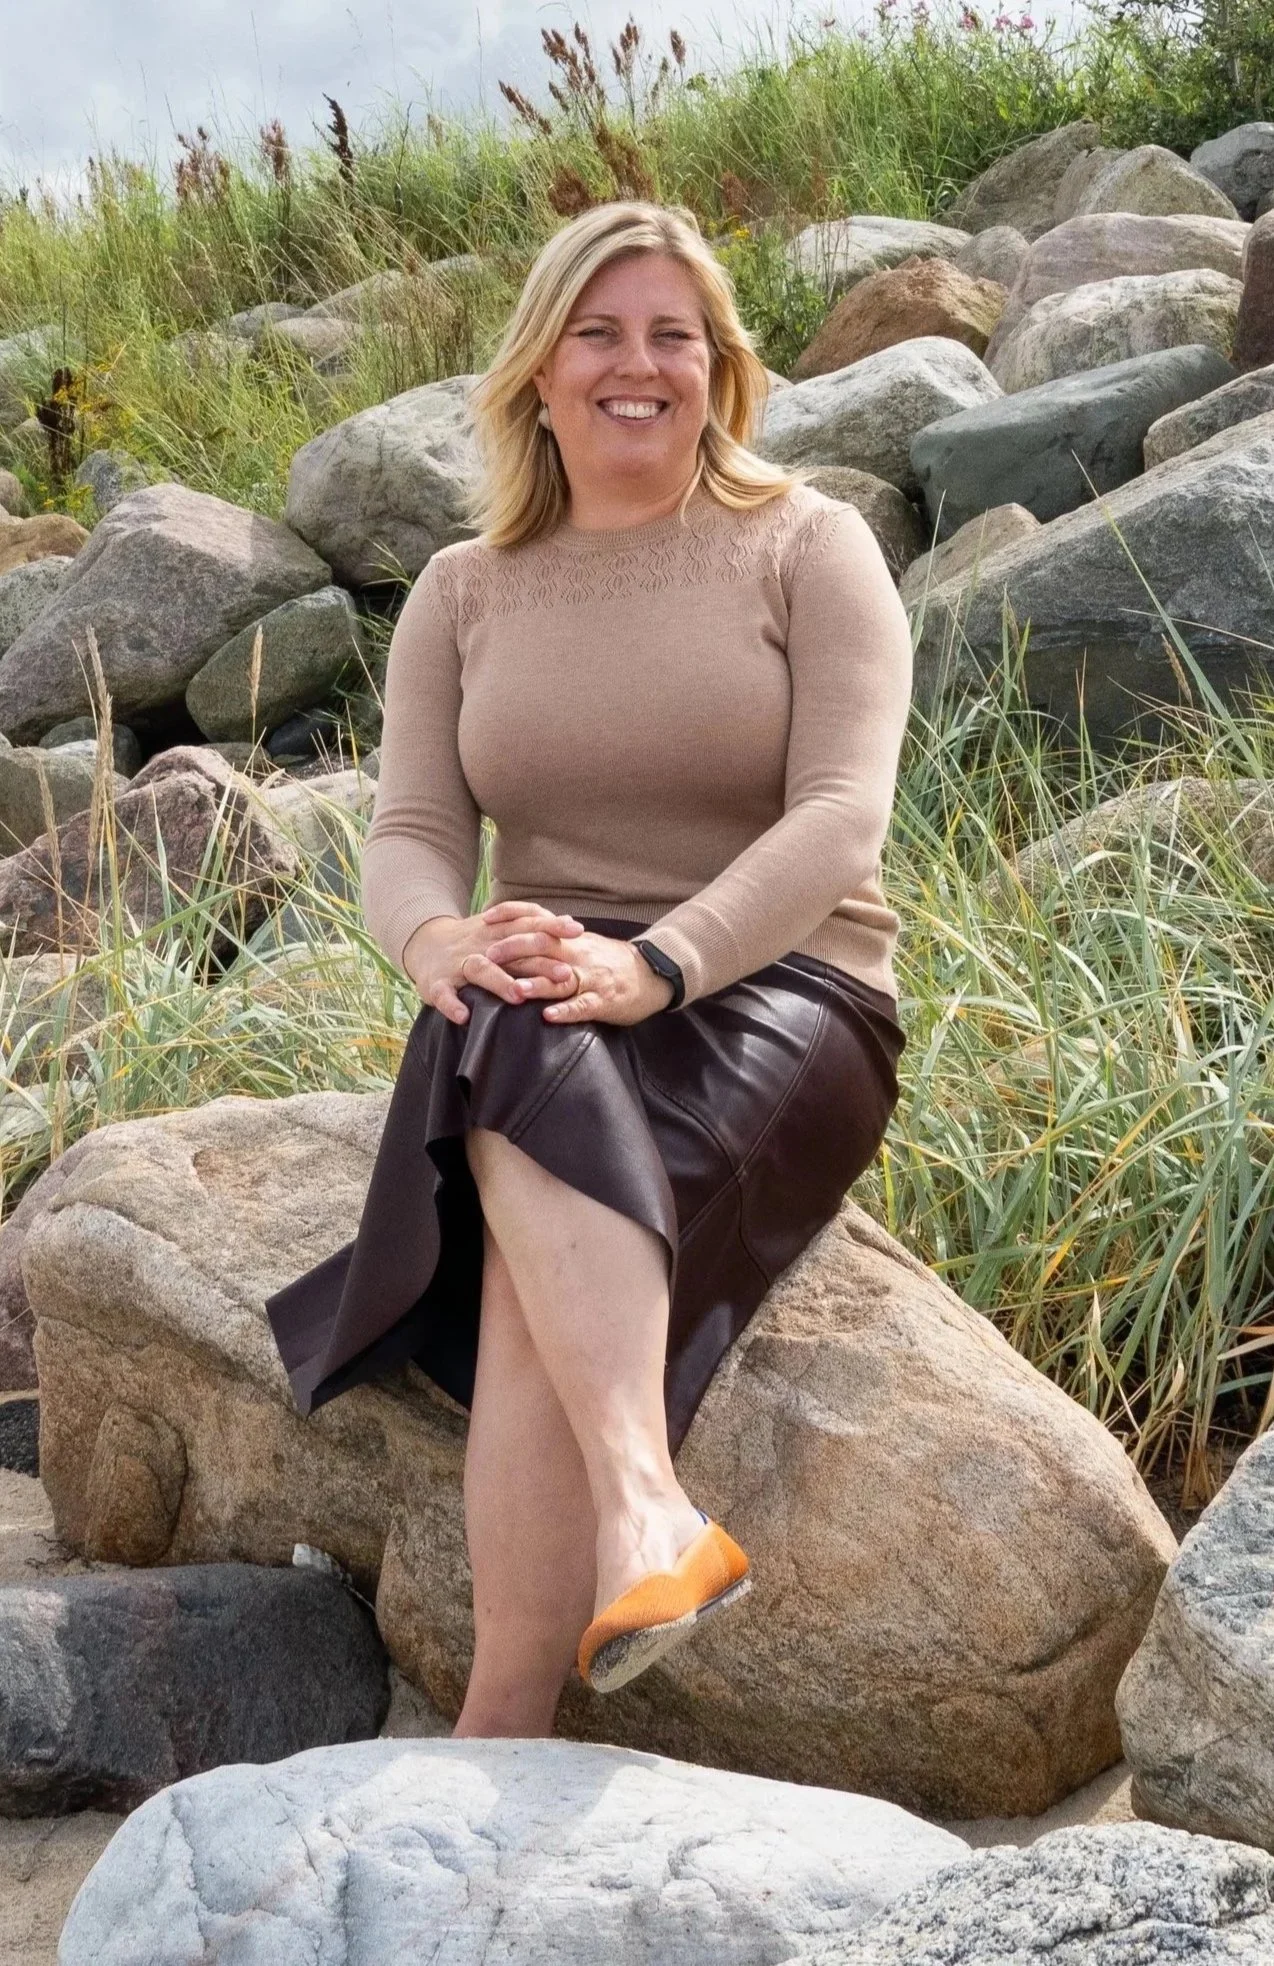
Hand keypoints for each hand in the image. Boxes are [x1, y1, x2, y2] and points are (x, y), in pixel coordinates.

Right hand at [402, 901, 584, 1024]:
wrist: (425, 943)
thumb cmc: (475, 941)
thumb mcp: (502, 929)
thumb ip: (534, 928)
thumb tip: (573, 924)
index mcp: (497, 932)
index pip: (528, 925)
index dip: (552, 927)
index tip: (578, 931)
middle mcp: (481, 945)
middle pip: (511, 949)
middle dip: (537, 961)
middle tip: (564, 974)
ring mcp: (458, 964)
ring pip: (480, 969)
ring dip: (499, 982)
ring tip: (518, 997)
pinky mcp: (437, 983)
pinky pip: (443, 994)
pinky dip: (452, 1005)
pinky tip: (464, 1017)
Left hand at [481, 926, 674, 1025]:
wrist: (652, 973)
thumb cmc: (610, 960)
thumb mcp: (581, 942)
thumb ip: (554, 936)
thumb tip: (521, 928)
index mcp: (571, 938)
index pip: (538, 918)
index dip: (512, 915)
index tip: (486, 917)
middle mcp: (579, 953)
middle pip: (544, 946)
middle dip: (515, 950)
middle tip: (488, 957)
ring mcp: (591, 978)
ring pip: (561, 978)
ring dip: (537, 983)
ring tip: (515, 989)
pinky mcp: (604, 1001)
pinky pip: (583, 1006)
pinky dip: (566, 1011)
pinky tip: (548, 1016)